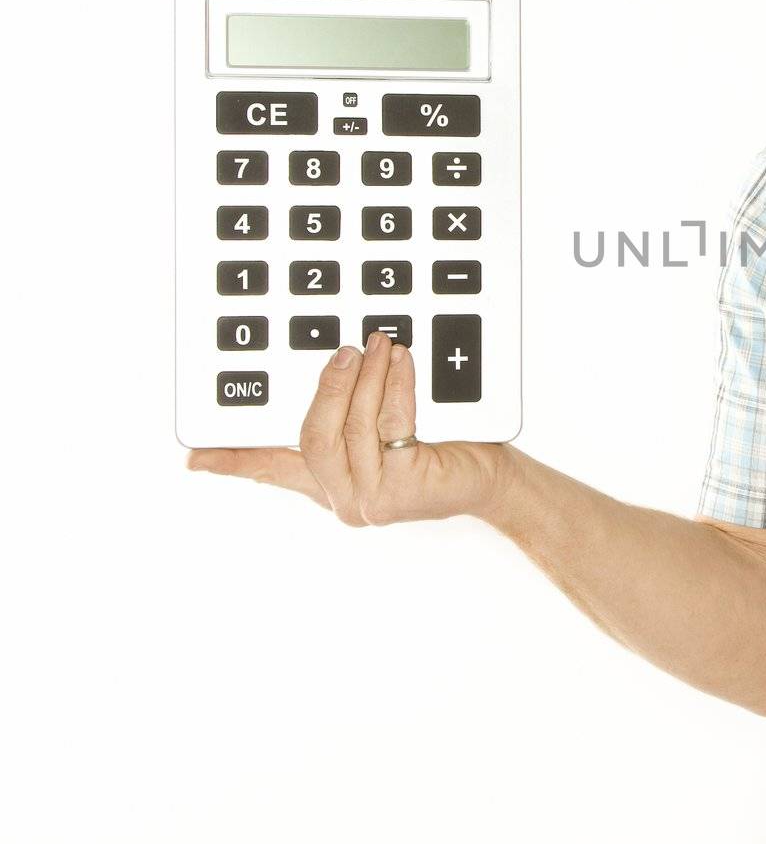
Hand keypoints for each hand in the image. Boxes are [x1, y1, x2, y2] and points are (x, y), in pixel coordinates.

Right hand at [186, 330, 513, 527]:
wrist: (492, 481)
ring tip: (379, 345)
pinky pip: (388, 424)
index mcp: (329, 483)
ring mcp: (371, 498)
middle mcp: (344, 497)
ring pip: (347, 429)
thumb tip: (335, 360)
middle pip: (309, 440)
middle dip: (326, 388)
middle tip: (345, 351)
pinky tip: (403, 364)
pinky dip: (395, 387)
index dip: (232, 459)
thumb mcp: (388, 429)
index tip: (194, 456)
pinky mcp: (401, 489)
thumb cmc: (444, 449)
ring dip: (364, 379)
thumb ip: (352, 411)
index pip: (271, 470)